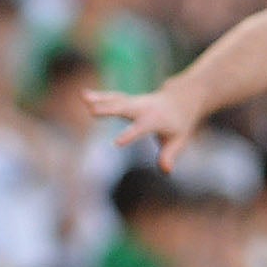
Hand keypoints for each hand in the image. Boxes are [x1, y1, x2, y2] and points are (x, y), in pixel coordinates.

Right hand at [87, 82, 202, 171]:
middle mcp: (143, 109)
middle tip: (92, 110)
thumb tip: (166, 170)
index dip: (129, 135)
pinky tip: (84, 95)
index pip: (140, 129)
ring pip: (116, 101)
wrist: (182, 99)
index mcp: (155, 120)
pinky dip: (99, 97)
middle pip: (124, 109)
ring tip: (83, 97)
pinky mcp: (128, 101)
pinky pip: (113, 98)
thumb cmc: (179, 124)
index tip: (116, 143)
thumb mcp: (179, 140)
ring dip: (99, 100)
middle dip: (108, 109)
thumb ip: (170, 155)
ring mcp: (135, 103)